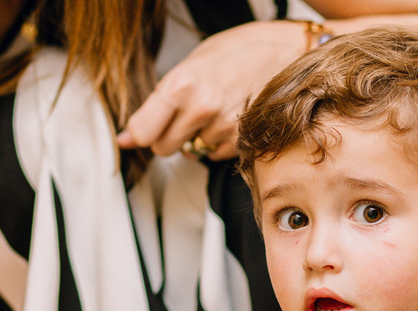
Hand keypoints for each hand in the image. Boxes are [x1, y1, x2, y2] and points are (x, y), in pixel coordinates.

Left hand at [116, 20, 312, 160]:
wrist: (288, 52)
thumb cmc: (242, 50)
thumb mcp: (193, 62)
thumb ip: (160, 100)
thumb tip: (129, 136)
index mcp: (182, 85)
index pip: (143, 131)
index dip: (138, 134)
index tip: (136, 135)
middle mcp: (202, 109)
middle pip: (164, 147)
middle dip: (168, 135)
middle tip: (182, 115)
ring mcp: (224, 128)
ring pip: (192, 151)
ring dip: (197, 137)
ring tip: (215, 109)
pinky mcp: (242, 142)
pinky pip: (216, 154)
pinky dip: (218, 141)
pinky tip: (230, 117)